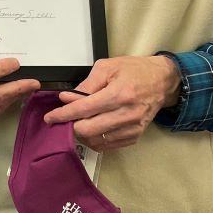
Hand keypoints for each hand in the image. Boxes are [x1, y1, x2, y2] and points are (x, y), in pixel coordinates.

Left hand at [42, 55, 180, 150]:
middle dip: (71, 126)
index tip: (50, 118)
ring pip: (97, 140)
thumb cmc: (134, 70)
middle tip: (65, 119)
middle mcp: (126, 114)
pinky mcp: (135, 136)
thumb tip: (67, 98)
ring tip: (79, 122)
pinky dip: (96, 139)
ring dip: (82, 134)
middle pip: (88, 130)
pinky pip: (108, 145)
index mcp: (118, 94)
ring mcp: (132, 128)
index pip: (83, 109)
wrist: (162, 81)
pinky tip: (92, 128)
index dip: (63, 115)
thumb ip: (86, 85)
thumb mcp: (107, 67)